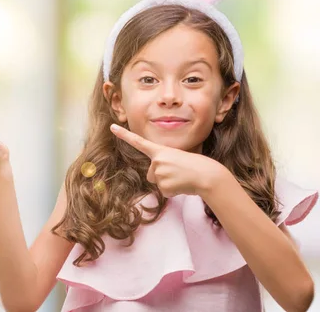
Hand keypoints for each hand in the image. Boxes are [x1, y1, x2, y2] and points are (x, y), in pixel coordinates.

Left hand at [110, 124, 226, 197]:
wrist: (207, 175)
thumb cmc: (194, 166)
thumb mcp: (176, 160)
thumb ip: (162, 165)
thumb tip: (157, 177)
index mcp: (160, 151)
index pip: (138, 142)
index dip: (124, 135)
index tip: (112, 127)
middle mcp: (157, 160)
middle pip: (151, 175)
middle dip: (162, 177)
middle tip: (178, 172)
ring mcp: (159, 172)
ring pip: (157, 184)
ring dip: (169, 184)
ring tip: (181, 178)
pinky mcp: (163, 185)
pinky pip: (164, 192)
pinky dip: (173, 191)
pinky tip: (182, 185)